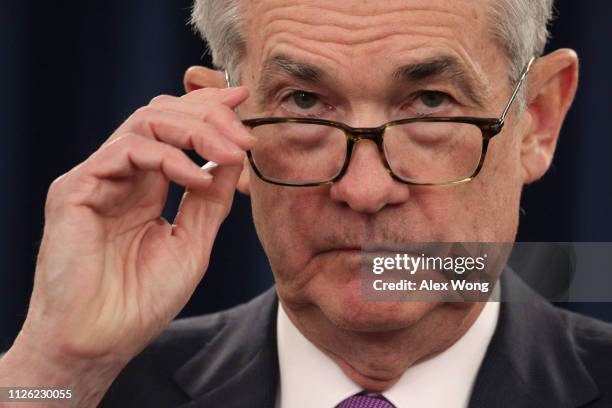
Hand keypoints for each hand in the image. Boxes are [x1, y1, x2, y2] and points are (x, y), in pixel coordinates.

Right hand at [7, 87, 252, 387]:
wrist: (100, 342)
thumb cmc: (141, 301)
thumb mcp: (192, 242)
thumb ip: (209, 199)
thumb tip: (233, 158)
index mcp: (146, 187)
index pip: (176, 132)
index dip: (209, 110)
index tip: (245, 101)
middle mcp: (122, 176)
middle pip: (162, 115)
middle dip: (209, 114)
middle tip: (245, 131)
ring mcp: (97, 178)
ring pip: (145, 121)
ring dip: (196, 130)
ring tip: (233, 152)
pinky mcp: (77, 188)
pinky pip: (126, 150)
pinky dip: (168, 158)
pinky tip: (196, 177)